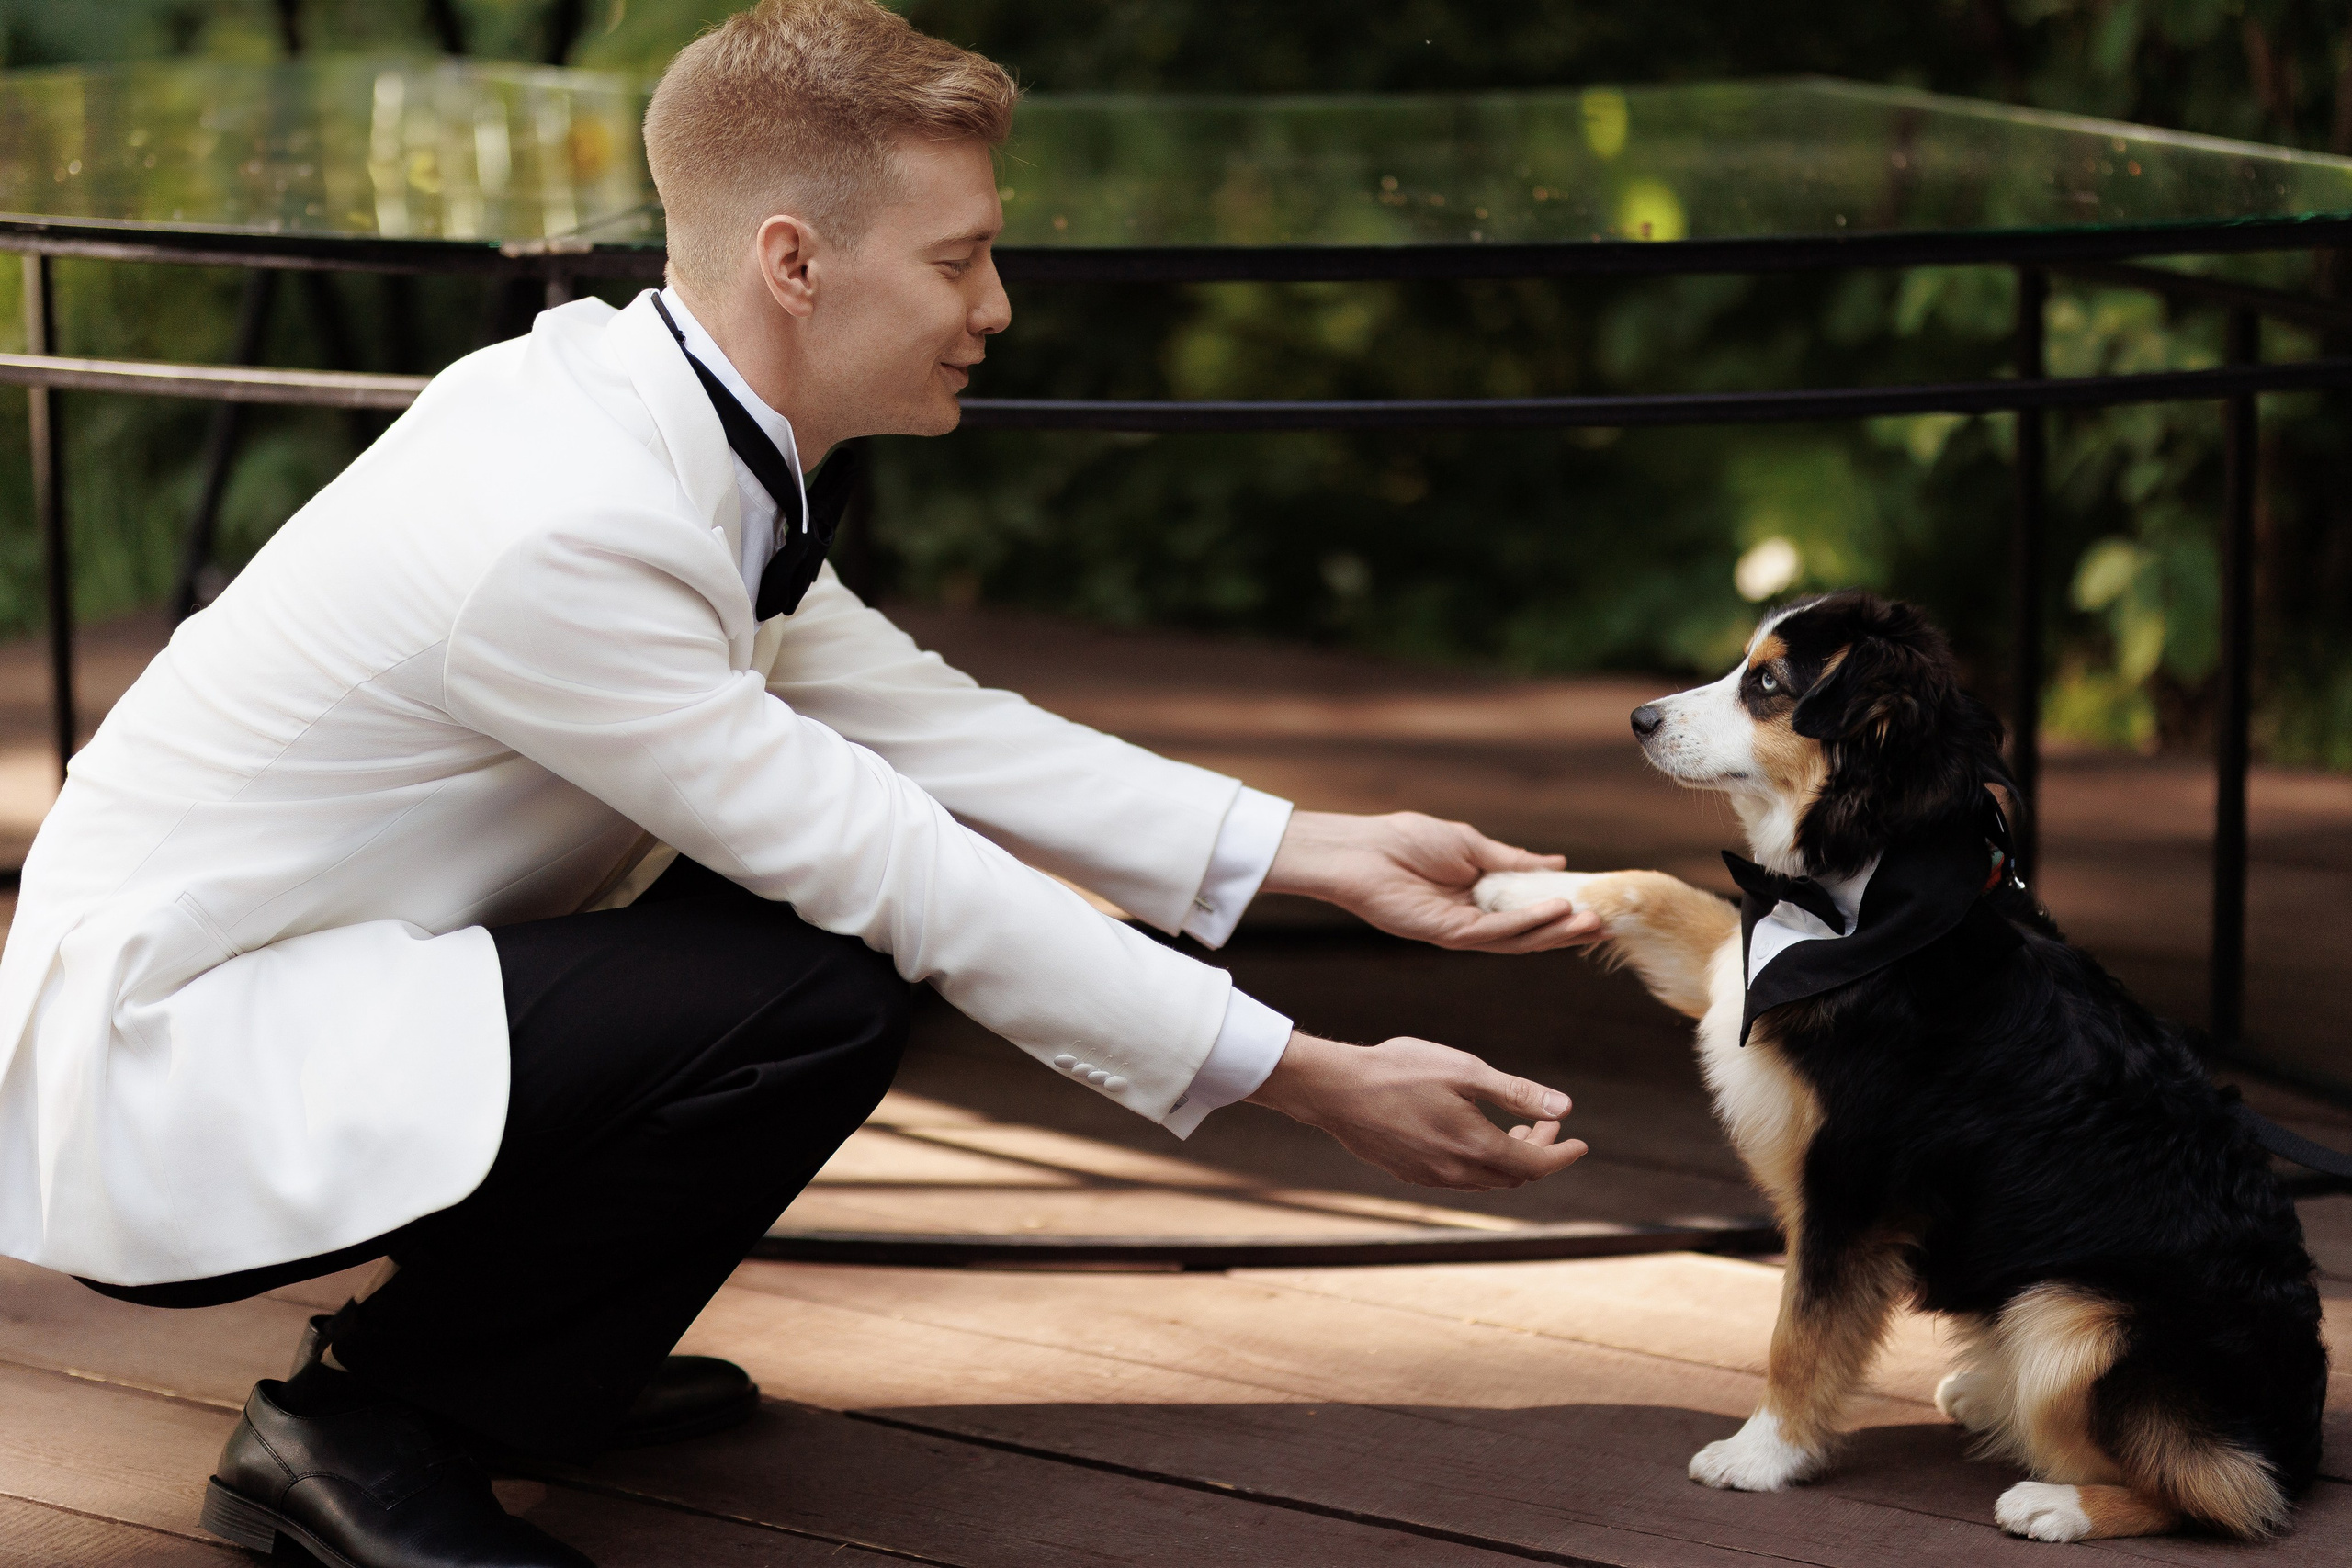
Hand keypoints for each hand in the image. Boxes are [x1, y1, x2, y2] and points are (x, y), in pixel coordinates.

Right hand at [1246, 1032, 1588, 1190]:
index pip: (1535, 1166)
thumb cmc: (1399, 1071)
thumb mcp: (1465, 1070)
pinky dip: (1479, 1164)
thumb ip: (1515, 1093)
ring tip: (1513, 1131)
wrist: (1335, 1090)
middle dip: (1537, 1154)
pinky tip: (1471, 1138)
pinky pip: (1458, 1179)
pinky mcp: (1408, 1173)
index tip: (1580, 1143)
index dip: (1562, 1156)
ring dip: (1508, 1161)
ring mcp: (1429, 1177)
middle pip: (1513, 1177)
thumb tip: (1564, 1107)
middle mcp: (1455, 1172)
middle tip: (1544, 1124)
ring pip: (1485, 1181)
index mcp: (1474, 1146)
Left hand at [1262, 810, 1603, 953]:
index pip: (1531, 907)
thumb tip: (1558, 863)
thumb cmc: (1406, 841)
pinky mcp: (1448, 934)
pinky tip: (1556, 910)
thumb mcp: (1471, 845)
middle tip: (1608, 923)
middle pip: (1531, 931)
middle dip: (1570, 928)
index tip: (1600, 902)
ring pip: (1519, 939)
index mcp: (1482, 895)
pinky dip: (1527, 923)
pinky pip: (1495, 933)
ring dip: (1557, 930)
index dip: (1565, 906)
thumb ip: (1513, 860)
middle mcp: (1476, 918)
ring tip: (1592, 920)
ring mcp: (1463, 930)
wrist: (1362, 850)